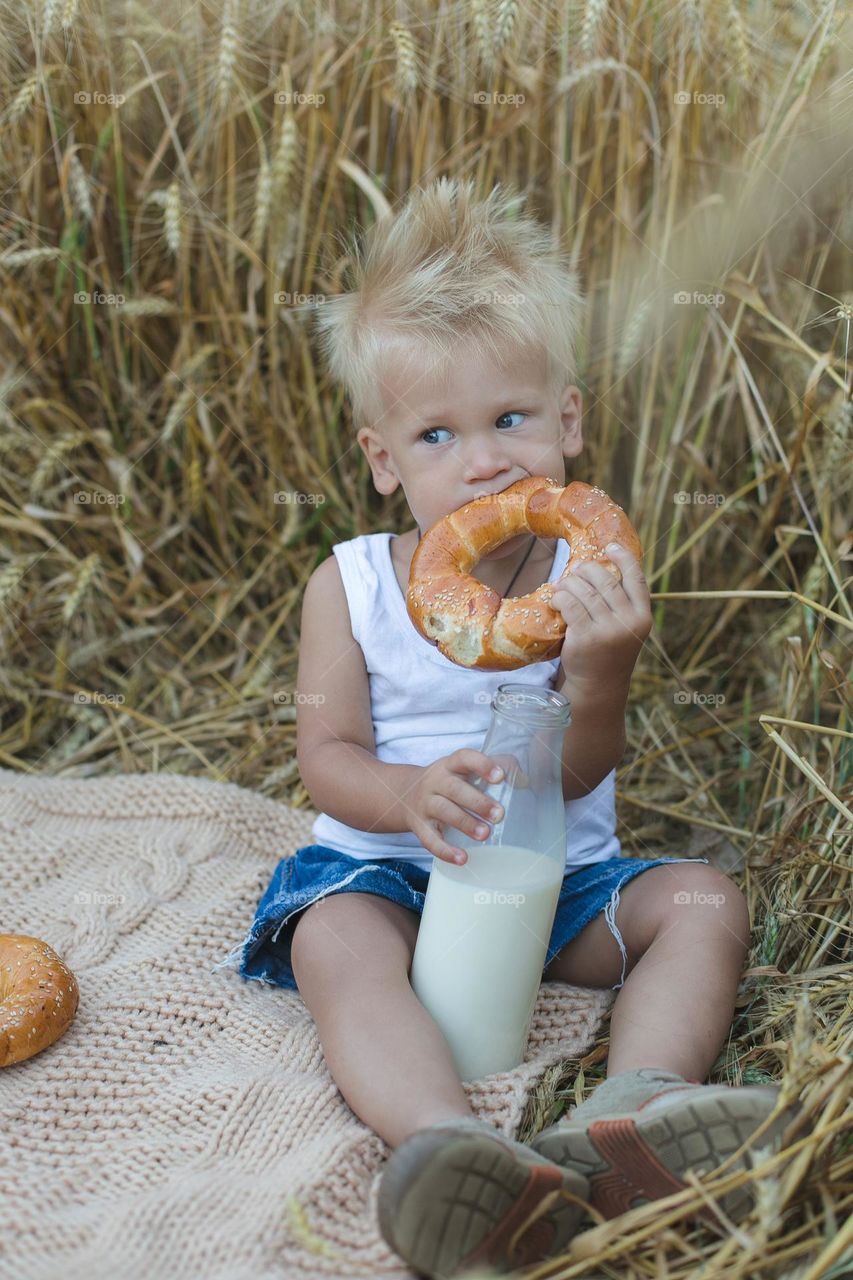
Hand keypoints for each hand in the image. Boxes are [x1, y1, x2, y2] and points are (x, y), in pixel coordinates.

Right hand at [406, 749, 506, 864]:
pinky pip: (430, 839)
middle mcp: (435, 782)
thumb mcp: (463, 770)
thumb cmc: (447, 782)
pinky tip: (462, 858)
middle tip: (499, 814)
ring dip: (465, 823)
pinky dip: (445, 850)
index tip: (500, 776)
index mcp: (449, 765)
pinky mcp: (419, 826)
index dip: (481, 765)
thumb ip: (492, 770)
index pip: (464, 758)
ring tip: (485, 834)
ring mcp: (425, 804)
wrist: (404, 795)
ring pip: (444, 812)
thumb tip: (523, 781)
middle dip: (477, 802)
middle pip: (454, 789)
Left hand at [548, 543, 651, 690]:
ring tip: (562, 585)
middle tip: (575, 570)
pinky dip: (560, 597)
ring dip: (569, 583)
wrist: (598, 684)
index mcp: (643, 616)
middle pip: (605, 581)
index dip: (624, 558)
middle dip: (586, 571)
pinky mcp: (586, 638)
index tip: (610, 546)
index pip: (637, 578)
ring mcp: (608, 631)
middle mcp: (629, 622)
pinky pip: (570, 605)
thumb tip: (598, 566)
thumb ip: (620, 602)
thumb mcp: (624, 627)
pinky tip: (556, 600)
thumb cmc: (608, 650)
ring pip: (585, 591)